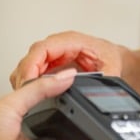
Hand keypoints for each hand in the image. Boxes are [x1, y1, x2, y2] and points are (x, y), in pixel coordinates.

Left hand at [0, 68, 104, 139]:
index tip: (84, 98)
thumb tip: (64, 76)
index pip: (52, 116)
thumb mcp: (10, 104)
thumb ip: (39, 88)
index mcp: (21, 128)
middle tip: (97, 116)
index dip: (69, 108)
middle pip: (65, 136)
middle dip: (82, 128)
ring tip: (102, 133)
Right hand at [9, 31, 124, 88]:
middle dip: (25, 77)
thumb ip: (101, 81)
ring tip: (27, 98)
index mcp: (72, 41)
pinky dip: (29, 82)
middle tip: (25, 96)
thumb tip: (93, 93)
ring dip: (25, 80)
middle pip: (31, 57)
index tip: (28, 84)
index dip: (31, 66)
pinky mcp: (50, 61)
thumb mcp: (111, 70)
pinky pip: (33, 69)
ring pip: (29, 64)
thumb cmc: (111, 58)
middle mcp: (59, 44)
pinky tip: (32, 94)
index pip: (43, 49)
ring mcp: (53, 52)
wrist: (114, 57)